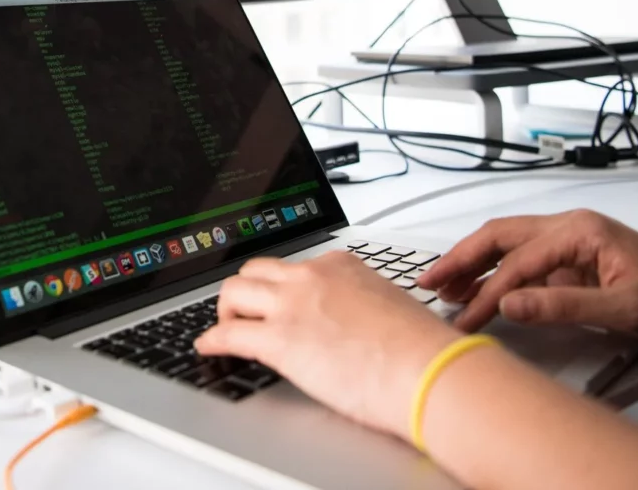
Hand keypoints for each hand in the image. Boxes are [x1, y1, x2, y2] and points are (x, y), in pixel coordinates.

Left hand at [194, 251, 457, 438]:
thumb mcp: (389, 306)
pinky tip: (208, 348)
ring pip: (233, 292)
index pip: (294, 267)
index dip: (280, 287)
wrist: (428, 370)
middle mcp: (311, 277)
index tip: (276, 300)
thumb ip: (362, 305)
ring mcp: (292, 306)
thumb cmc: (421, 349)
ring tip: (225, 330)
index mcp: (339, 266)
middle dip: (244, 292)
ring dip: (224, 312)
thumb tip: (356, 323)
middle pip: (255, 272)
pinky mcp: (280, 341)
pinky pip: (229, 335)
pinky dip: (212, 341)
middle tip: (242, 313)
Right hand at [416, 209, 637, 343]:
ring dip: (472, 264)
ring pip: (506, 245)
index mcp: (580, 231)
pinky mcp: (571, 263)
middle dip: (460, 258)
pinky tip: (478, 292)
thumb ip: (564, 306)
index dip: (487, 292)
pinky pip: (522, 263)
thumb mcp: (625, 308)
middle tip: (428, 282)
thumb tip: (511, 304)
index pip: (519, 262)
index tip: (465, 319)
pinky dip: (494, 276)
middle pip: (499, 236)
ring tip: (442, 286)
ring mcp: (568, 244)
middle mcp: (569, 228)